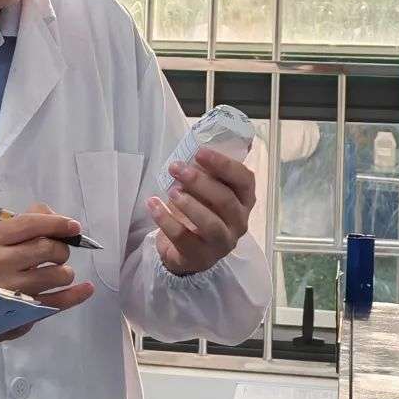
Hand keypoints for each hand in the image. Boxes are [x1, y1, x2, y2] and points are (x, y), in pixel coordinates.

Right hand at [0, 203, 94, 348]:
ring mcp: (10, 289)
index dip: (57, 223)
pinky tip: (86, 288)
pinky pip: (58, 301)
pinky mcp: (23, 311)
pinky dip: (76, 294)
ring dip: (65, 272)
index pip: (30, 224)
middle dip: (61, 249)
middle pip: (47, 248)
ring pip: (57, 274)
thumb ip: (29, 222)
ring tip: (57, 273)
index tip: (73, 226)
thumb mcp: (1, 239)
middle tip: (57, 254)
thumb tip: (61, 222)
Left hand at [147, 147, 254, 275]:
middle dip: (199, 181)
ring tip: (171, 190)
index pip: (245, 181)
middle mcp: (238, 222)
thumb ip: (206, 170)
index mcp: (243, 201)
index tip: (200, 152)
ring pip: (211, 223)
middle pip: (226, 201)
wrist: (185, 250)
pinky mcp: (200, 256)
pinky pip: (184, 238)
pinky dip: (166, 219)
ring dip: (189, 204)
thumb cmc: (199, 211)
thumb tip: (198, 142)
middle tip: (176, 168)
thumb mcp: (206, 190)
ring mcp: (222, 242)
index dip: (224, 165)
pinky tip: (153, 204)